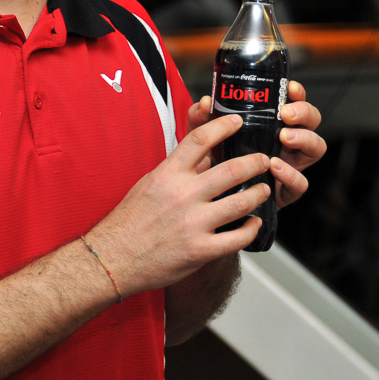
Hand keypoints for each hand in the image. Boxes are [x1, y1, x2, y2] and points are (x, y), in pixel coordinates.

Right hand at [85, 114, 270, 298]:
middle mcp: (182, 195)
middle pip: (231, 169)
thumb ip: (178, 171)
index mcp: (168, 175)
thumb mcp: (150, 184)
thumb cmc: (129, 221)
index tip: (238, 121)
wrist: (114, 258)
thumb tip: (206, 159)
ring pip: (241, 202)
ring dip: (259, 194)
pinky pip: (237, 237)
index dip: (223, 126)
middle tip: (263, 160)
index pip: (200, 139)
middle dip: (255, 163)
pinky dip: (251, 228)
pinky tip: (254, 223)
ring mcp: (193, 223)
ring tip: (264, 190)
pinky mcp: (201, 250)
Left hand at [187, 80, 323, 207]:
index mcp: (272, 123)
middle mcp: (288, 140)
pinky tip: (276, 167)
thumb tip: (204, 103)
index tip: (289, 88)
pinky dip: (291, 174)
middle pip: (312, 120)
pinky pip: (301, 183)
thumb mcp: (205, 138)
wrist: (214, 200)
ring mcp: (292, 164)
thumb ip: (202, 119)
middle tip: (285, 114)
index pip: (293, 101)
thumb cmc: (215, 162)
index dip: (296, 93)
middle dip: (304, 112)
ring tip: (285, 137)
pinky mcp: (287, 190)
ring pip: (316, 147)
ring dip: (304, 139)